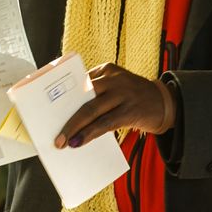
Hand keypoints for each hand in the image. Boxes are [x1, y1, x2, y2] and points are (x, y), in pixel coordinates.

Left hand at [55, 63, 174, 148]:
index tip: (45, 107)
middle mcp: (114, 79)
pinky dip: (90, 133)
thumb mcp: (116, 88)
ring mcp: (123, 93)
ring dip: (75, 128)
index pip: (79, 82)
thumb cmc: (134, 98)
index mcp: (107, 70)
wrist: (166, 103)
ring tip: (64, 142)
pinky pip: (105, 123)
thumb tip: (69, 117)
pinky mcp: (131, 110)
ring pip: (92, 111)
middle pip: (83, 96)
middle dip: (66, 116)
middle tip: (54, 133)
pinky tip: (79, 142)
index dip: (61, 96)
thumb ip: (96, 96)